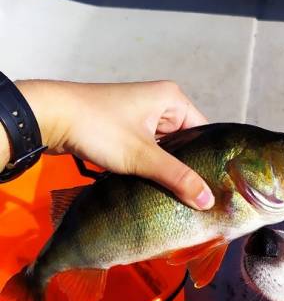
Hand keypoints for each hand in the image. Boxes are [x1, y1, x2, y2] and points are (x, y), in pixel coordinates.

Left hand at [5, 80, 214, 209]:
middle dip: (187, 169)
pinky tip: (153, 188)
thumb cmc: (98, 128)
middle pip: (186, 143)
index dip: (209, 162)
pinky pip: (147, 151)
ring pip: (165, 150)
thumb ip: (177, 178)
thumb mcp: (142, 156)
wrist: (51, 117)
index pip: (205, 134)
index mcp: (172, 99)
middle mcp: (160, 104)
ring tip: (178, 198)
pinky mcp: (125, 128)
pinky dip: (149, 168)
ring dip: (165, 171)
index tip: (216, 190)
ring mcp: (141, 116)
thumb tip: (209, 201)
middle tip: (198, 200)